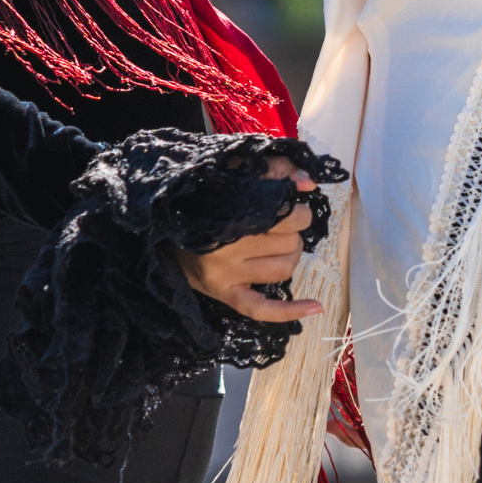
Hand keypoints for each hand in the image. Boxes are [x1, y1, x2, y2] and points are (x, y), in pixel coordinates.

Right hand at [177, 157, 324, 324]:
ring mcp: (224, 276)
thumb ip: (275, 171)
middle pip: (288, 245)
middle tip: (283, 226)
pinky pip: (262, 310)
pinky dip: (290, 311)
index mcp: (228, 215)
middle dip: (293, 233)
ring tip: (282, 247)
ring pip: (283, 271)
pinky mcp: (225, 295)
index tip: (292, 208)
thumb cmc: (206, 202)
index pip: (286, 218)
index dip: (298, 212)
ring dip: (291, 258)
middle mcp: (225, 249)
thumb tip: (309, 183)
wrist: (166, 229)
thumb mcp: (236, 176)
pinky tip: (316, 307)